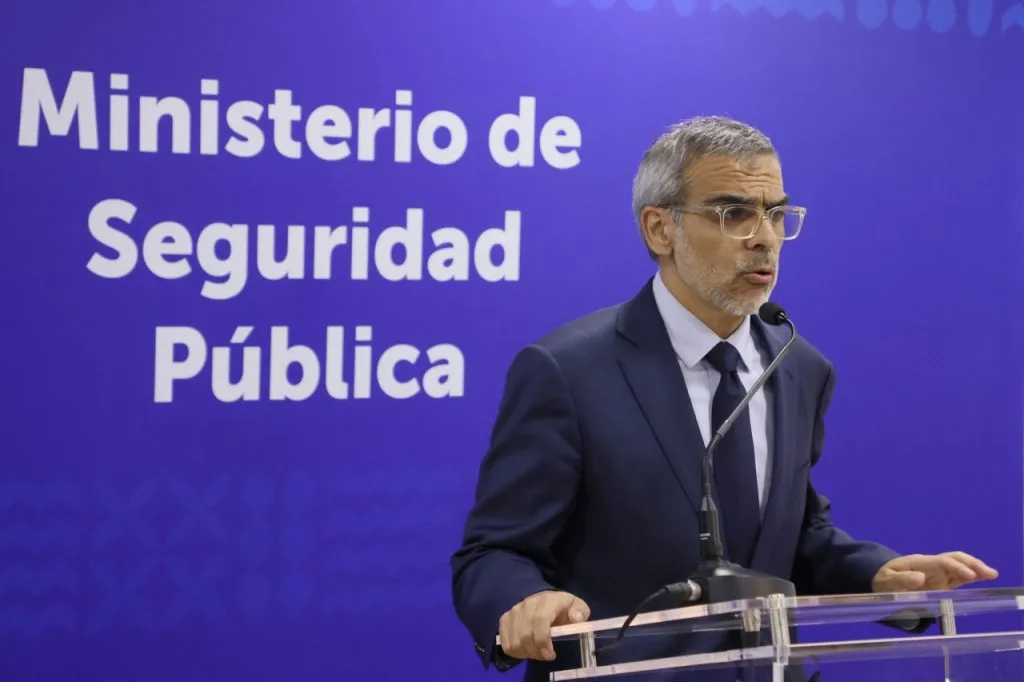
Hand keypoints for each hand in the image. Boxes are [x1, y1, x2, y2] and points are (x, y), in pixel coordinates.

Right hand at [498, 590, 590, 660]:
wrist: (543, 599)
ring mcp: (513, 612)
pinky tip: (527, 650)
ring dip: (527, 653)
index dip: (542, 640)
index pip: (539, 620)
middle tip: (547, 656)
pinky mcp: (504, 620)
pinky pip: (506, 643)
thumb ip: (580, 611)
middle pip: (525, 635)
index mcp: (547, 601)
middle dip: (537, 651)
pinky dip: (516, 652)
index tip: (551, 654)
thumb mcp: (577, 606)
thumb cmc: (562, 607)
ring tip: (538, 653)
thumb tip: (576, 618)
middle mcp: (527, 605)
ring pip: (515, 641)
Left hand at [872, 552, 997, 591]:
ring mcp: (936, 573)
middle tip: (989, 573)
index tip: (969, 575)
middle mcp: (930, 565)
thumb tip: (920, 578)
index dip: (956, 567)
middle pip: (953, 559)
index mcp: (919, 563)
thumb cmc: (883, 580)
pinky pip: (957, 576)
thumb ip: (901, 580)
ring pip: (959, 565)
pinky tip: (982, 577)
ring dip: (975, 568)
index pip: (941, 562)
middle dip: (971, 564)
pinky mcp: (940, 581)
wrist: (880, 580)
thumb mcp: (886, 582)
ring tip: (991, 574)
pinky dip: (971, 576)